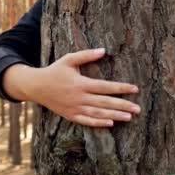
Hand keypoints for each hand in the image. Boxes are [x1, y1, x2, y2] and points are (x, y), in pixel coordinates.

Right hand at [2, 48, 140, 127]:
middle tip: (138, 109)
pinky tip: (110, 123)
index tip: (135, 89)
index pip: (105, 87)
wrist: (36, 86)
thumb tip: (103, 50)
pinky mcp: (70, 115)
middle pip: (105, 103)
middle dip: (122, 105)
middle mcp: (79, 98)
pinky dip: (99, 123)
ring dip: (114, 115)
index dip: (121, 88)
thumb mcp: (69, 59)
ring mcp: (74, 108)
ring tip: (129, 117)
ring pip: (98, 114)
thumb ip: (86, 55)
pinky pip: (86, 121)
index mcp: (81, 84)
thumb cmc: (55, 70)